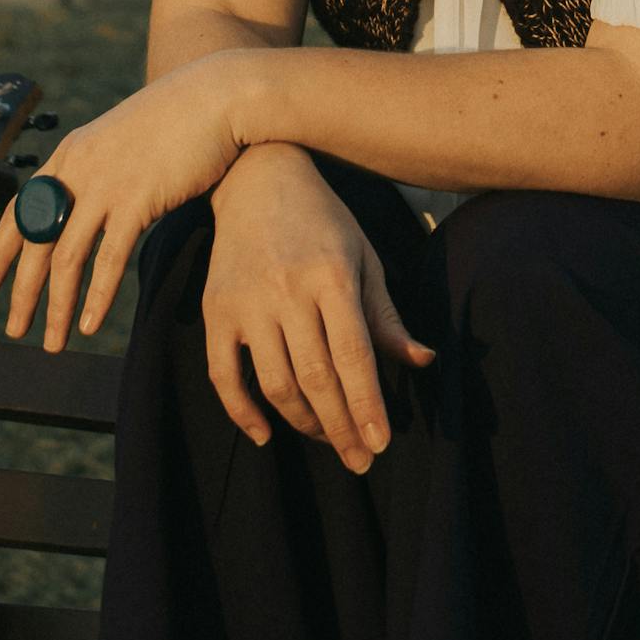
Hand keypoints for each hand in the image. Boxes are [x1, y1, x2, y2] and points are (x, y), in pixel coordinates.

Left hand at [0, 53, 251, 349]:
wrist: (216, 96)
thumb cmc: (176, 120)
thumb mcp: (119, 140)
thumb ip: (97, 171)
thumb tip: (84, 206)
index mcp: (69, 155)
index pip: (18, 213)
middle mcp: (78, 170)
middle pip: (35, 242)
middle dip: (20, 292)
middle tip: (12, 328)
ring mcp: (106, 184)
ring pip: (67, 258)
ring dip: (56, 306)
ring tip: (53, 341)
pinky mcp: (138, 199)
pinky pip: (109, 259)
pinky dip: (96, 297)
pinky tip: (89, 324)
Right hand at [203, 146, 434, 472]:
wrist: (258, 179)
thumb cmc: (324, 222)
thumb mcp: (364, 258)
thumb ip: (386, 316)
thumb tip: (423, 361)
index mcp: (332, 276)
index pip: (353, 355)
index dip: (367, 405)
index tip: (380, 445)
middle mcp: (288, 290)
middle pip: (316, 378)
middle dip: (341, 427)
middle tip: (360, 460)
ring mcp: (247, 302)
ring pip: (275, 383)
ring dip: (303, 423)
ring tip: (327, 439)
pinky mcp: (215, 310)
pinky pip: (223, 374)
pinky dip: (241, 411)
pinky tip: (265, 434)